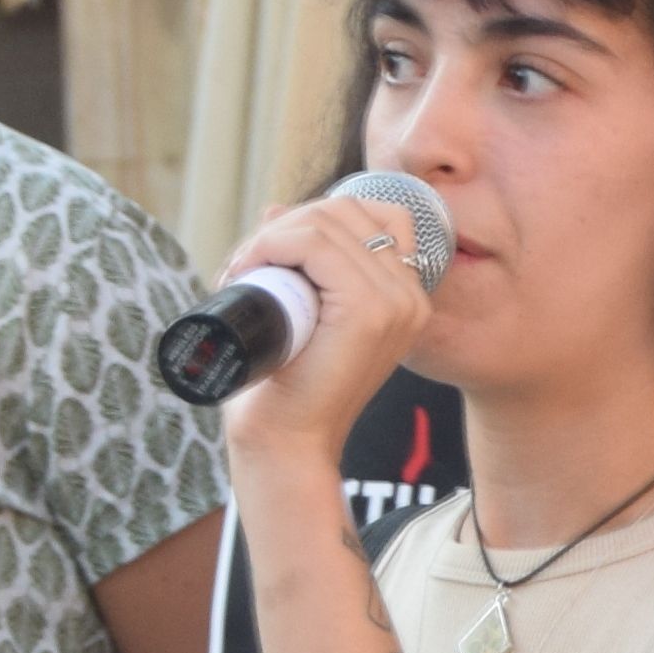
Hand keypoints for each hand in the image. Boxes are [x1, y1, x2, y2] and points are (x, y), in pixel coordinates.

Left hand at [208, 188, 437, 476]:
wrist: (287, 443)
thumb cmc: (287, 385)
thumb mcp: (301, 310)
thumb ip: (300, 261)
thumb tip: (278, 209)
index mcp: (404, 296)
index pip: (369, 214)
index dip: (312, 220)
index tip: (267, 256)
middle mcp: (411, 295)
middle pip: (347, 210)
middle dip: (287, 224)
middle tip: (245, 264)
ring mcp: (396, 302)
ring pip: (329, 221)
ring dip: (272, 236)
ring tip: (242, 271)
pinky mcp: (370, 311)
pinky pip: (318, 246)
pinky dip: (273, 245)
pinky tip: (250, 269)